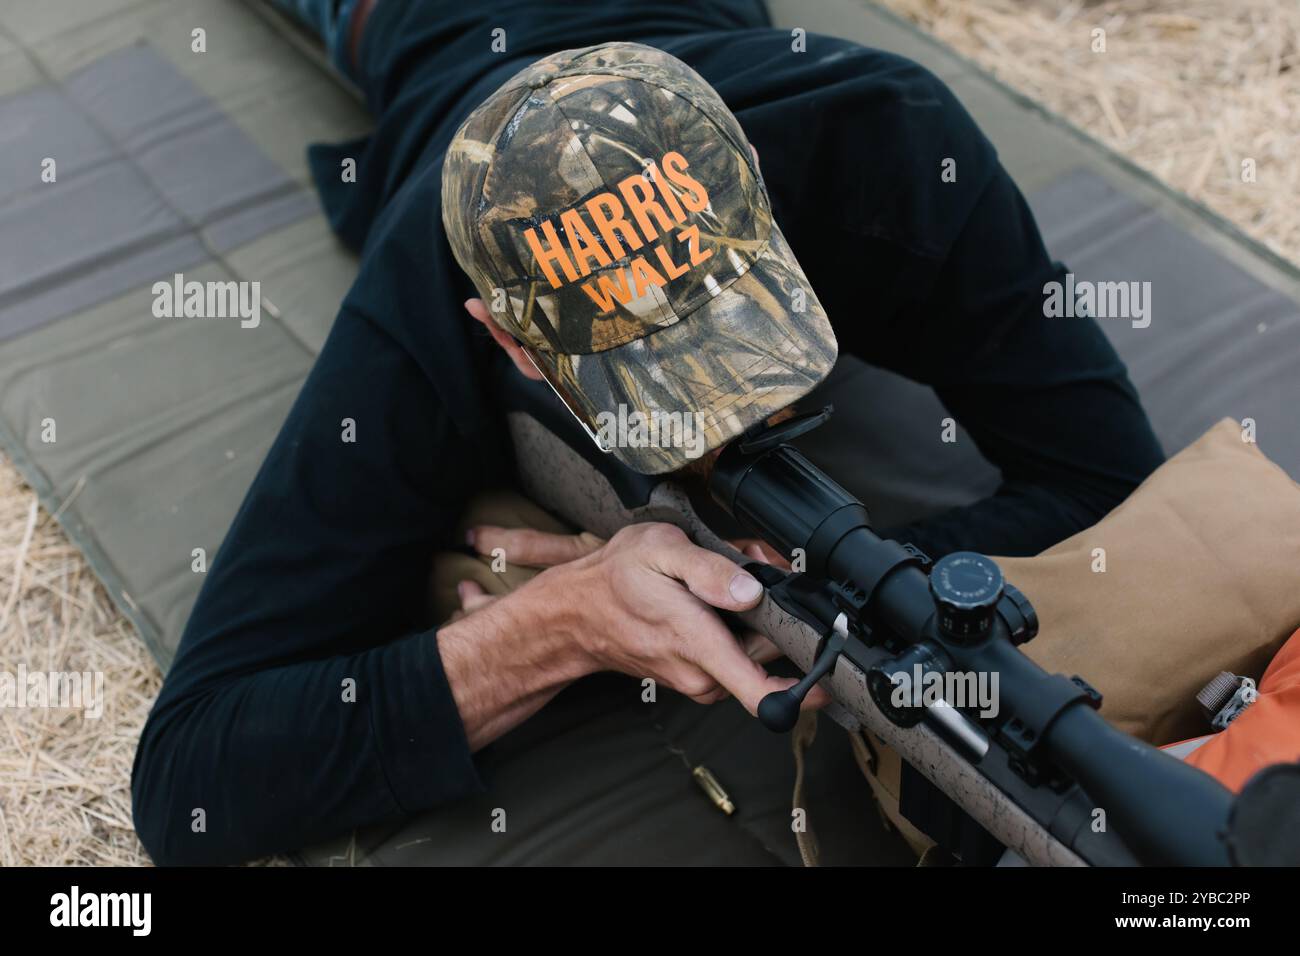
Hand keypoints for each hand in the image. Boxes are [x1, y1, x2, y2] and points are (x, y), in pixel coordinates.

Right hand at [465, 522, 828, 714]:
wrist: (575, 613)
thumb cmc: (615, 580)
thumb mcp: (661, 552)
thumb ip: (710, 570)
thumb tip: (753, 589)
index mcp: (700, 647)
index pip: (765, 694)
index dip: (809, 687)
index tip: (833, 669)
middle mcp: (705, 676)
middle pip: (772, 655)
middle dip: (776, 615)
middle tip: (756, 573)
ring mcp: (701, 681)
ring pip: (755, 652)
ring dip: (755, 619)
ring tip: (727, 581)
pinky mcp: (698, 677)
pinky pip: (735, 654)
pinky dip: (736, 627)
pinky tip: (715, 598)